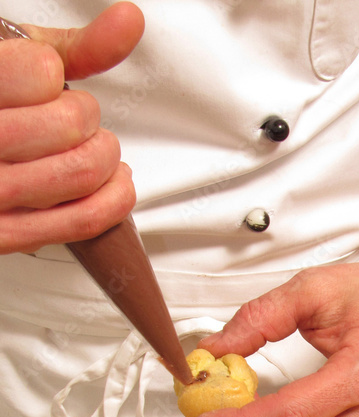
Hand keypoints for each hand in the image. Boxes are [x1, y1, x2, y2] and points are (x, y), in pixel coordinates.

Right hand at [0, 2, 143, 252]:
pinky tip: (115, 180)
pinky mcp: (5, 236)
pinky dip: (116, 197)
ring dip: (105, 155)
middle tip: (73, 117)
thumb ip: (72, 48)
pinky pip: (83, 220)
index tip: (43, 80)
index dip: (51, 73)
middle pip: (71, 123)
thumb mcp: (9, 60)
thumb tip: (130, 20)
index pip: (42, 73)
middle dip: (86, 115)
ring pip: (83, 171)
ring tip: (95, 147)